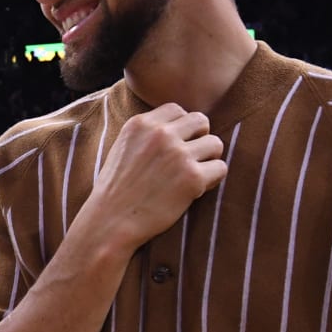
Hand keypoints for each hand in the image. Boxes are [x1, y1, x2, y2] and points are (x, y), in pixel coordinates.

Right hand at [87, 105, 227, 252]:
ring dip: (208, 159)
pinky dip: (212, 180)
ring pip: (215, 144)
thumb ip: (147, 133)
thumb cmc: (116, 190)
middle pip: (201, 121)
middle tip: (189, 160)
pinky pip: (220, 168)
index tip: (175, 146)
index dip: (181, 128)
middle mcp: (161, 134)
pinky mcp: (192, 177)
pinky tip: (194, 190)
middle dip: (199, 139)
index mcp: (141, 123)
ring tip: (192, 176)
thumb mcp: (122, 148)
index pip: (177, 110)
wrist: (111, 222)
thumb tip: (177, 126)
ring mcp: (178, 154)